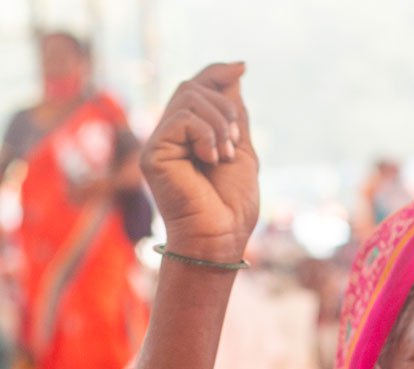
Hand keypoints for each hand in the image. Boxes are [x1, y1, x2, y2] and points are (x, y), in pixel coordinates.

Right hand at [140, 62, 258, 262]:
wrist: (220, 238)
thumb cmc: (232, 205)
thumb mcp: (241, 150)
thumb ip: (235, 115)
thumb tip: (234, 72)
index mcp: (189, 135)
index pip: (196, 88)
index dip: (217, 73)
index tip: (243, 67)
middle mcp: (169, 135)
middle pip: (191, 87)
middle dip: (224, 106)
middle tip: (235, 140)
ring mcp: (158, 143)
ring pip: (187, 97)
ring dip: (218, 122)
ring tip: (225, 155)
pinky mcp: (153, 153)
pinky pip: (181, 119)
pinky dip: (206, 134)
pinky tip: (212, 158)